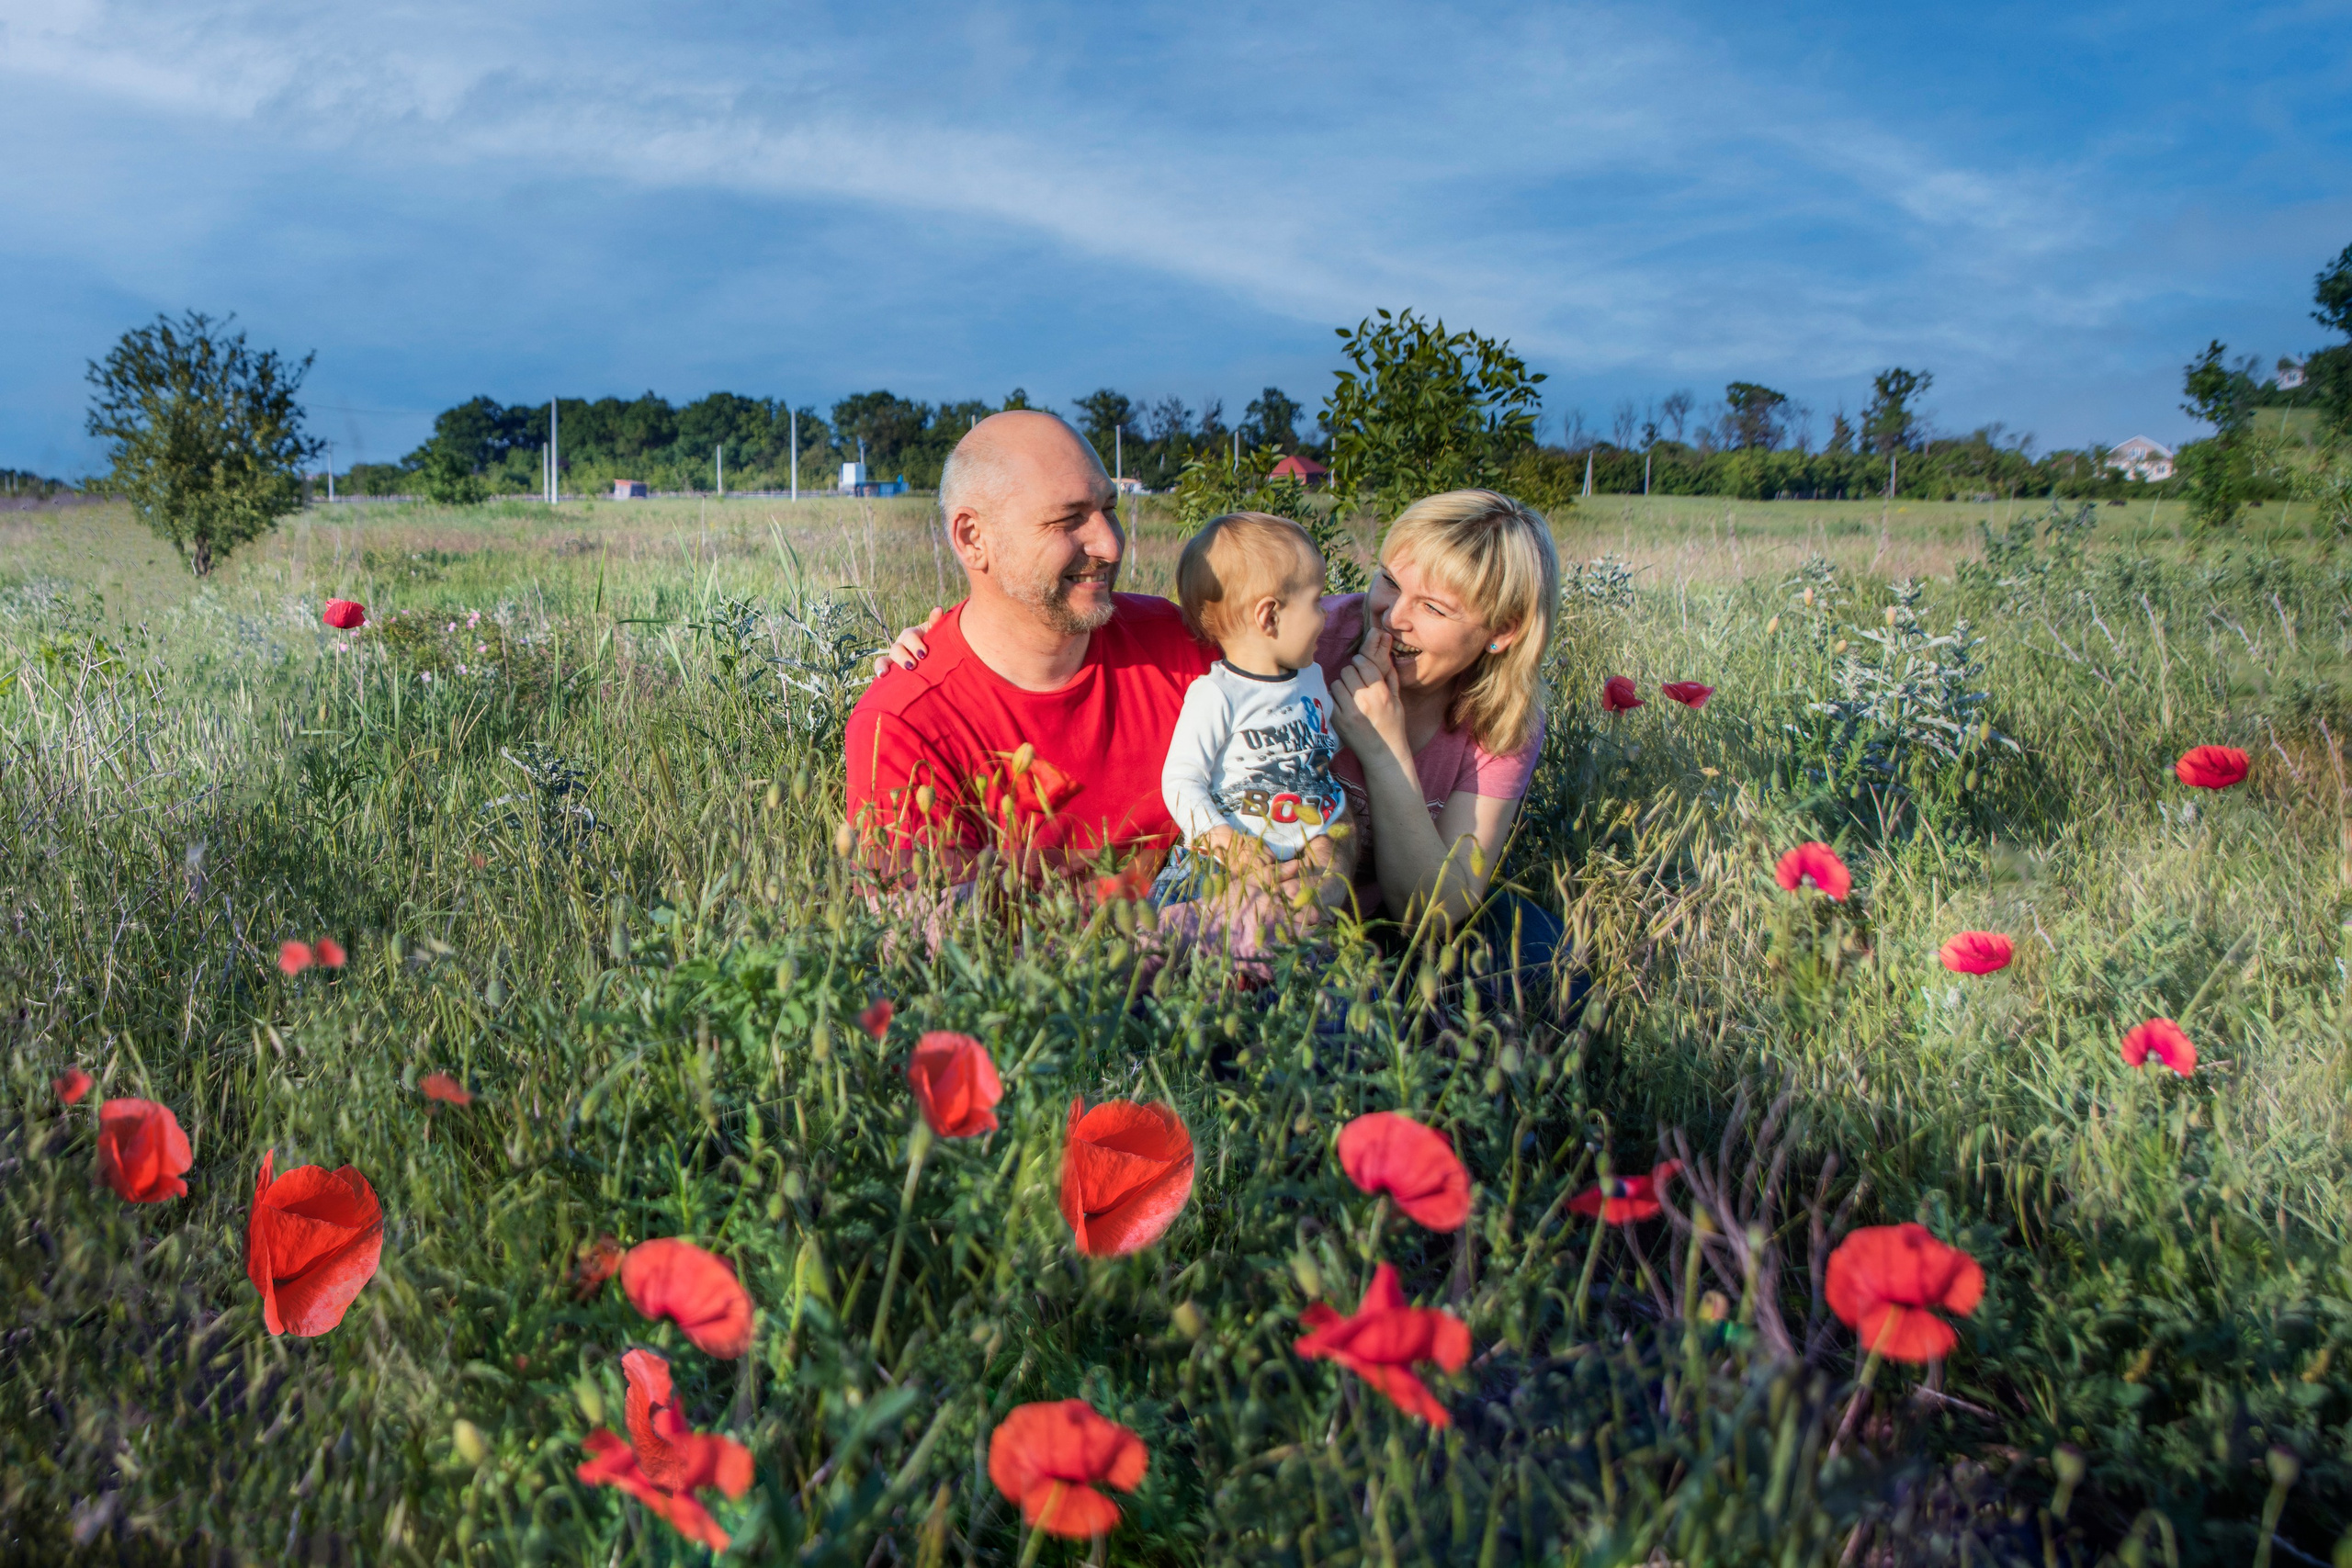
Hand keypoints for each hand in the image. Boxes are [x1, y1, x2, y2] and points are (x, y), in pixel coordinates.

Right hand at [871, 607, 947, 677]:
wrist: (935, 657)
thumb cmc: (936, 644)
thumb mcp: (936, 633)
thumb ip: (936, 623)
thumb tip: (939, 609)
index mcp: (912, 635)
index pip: (909, 636)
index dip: (914, 644)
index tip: (923, 655)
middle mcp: (901, 644)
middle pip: (897, 648)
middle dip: (903, 657)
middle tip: (913, 665)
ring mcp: (895, 656)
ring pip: (886, 658)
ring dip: (887, 665)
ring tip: (894, 674)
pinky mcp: (891, 667)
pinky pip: (881, 666)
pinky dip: (879, 669)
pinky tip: (881, 676)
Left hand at [1329, 625, 1408, 764]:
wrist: (1383, 755)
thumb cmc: (1393, 728)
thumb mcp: (1398, 703)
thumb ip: (1392, 680)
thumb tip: (1387, 659)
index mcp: (1381, 694)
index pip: (1365, 665)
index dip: (1360, 661)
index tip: (1358, 663)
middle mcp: (1365, 700)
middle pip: (1347, 671)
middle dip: (1350, 673)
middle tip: (1353, 680)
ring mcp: (1350, 711)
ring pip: (1336, 683)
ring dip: (1341, 686)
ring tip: (1347, 693)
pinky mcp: (1338, 721)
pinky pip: (1330, 699)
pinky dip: (1334, 699)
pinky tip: (1341, 704)